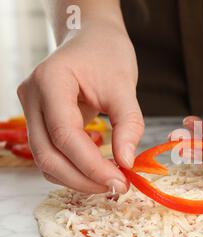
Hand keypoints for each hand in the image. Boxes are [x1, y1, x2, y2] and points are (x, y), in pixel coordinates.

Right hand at [17, 22, 143, 192]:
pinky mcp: (39, 121)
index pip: (65, 134)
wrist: (91, 39)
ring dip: (76, 178)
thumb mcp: (124, 86)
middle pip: (48, 154)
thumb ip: (128, 124)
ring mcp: (31, 110)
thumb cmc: (107, 55)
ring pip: (45, 160)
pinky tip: (97, 171)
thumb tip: (127, 162)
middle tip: (117, 188)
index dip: (91, 164)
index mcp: (50, 81)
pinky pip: (50, 154)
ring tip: (110, 182)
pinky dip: (72, 169)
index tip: (120, 181)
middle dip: (83, 178)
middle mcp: (32, 97)